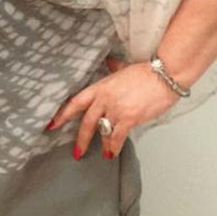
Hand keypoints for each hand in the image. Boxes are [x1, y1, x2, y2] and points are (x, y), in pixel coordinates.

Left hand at [47, 57, 178, 158]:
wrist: (164, 76)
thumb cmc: (146, 72)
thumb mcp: (123, 68)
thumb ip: (114, 67)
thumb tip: (110, 61)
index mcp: (100, 87)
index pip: (75, 102)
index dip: (62, 114)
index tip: (52, 124)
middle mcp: (104, 99)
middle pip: (86, 122)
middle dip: (80, 139)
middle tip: (76, 151)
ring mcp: (116, 109)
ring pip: (102, 131)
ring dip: (101, 145)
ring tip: (102, 154)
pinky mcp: (130, 118)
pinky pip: (117, 137)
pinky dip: (114, 147)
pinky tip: (112, 153)